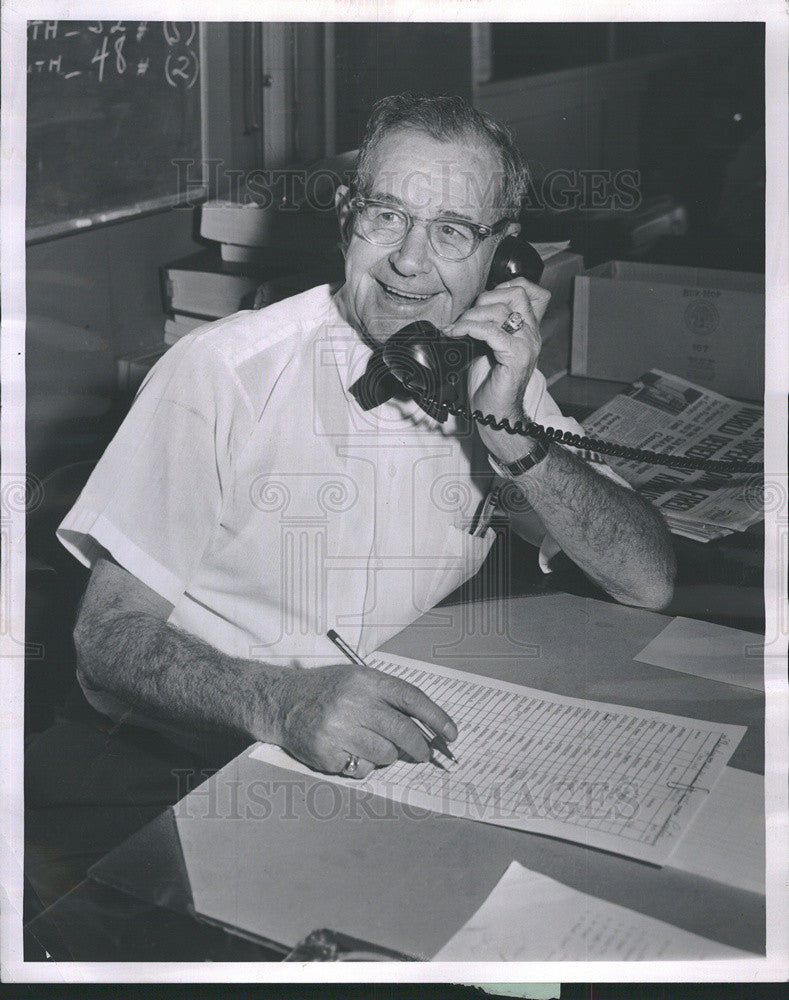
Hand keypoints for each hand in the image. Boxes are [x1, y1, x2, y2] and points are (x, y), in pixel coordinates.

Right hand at [272, 664, 457, 778]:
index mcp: (365, 681)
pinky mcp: (327, 754)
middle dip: (420, 747)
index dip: (436, 717)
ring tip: (371, 744)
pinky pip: (361, 769)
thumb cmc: (327, 690)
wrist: (282, 701)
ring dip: (386, 755)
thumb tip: (425, 727)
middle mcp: (353, 703)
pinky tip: (348, 750)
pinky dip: (361, 764)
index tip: (451, 734)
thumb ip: (388, 698)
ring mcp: (339, 730)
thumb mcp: (358, 679)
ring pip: (386, 755)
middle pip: (403, 732)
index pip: (411, 699)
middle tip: (423, 754)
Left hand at [445, 277, 550, 458]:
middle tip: (465, 319)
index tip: (484, 299)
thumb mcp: (488, 347)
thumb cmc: (490, 384)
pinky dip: (469, 329)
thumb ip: (487, 326)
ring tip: (456, 329)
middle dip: (484, 299)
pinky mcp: (516, 357)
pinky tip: (456, 335)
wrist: (496, 414)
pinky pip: (491, 332)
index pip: (531, 290)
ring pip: (500, 311)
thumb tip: (465, 310)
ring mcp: (527, 345)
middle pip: (516, 293)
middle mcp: (532, 334)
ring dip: (471, 317)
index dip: (506, 286)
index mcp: (529, 329)